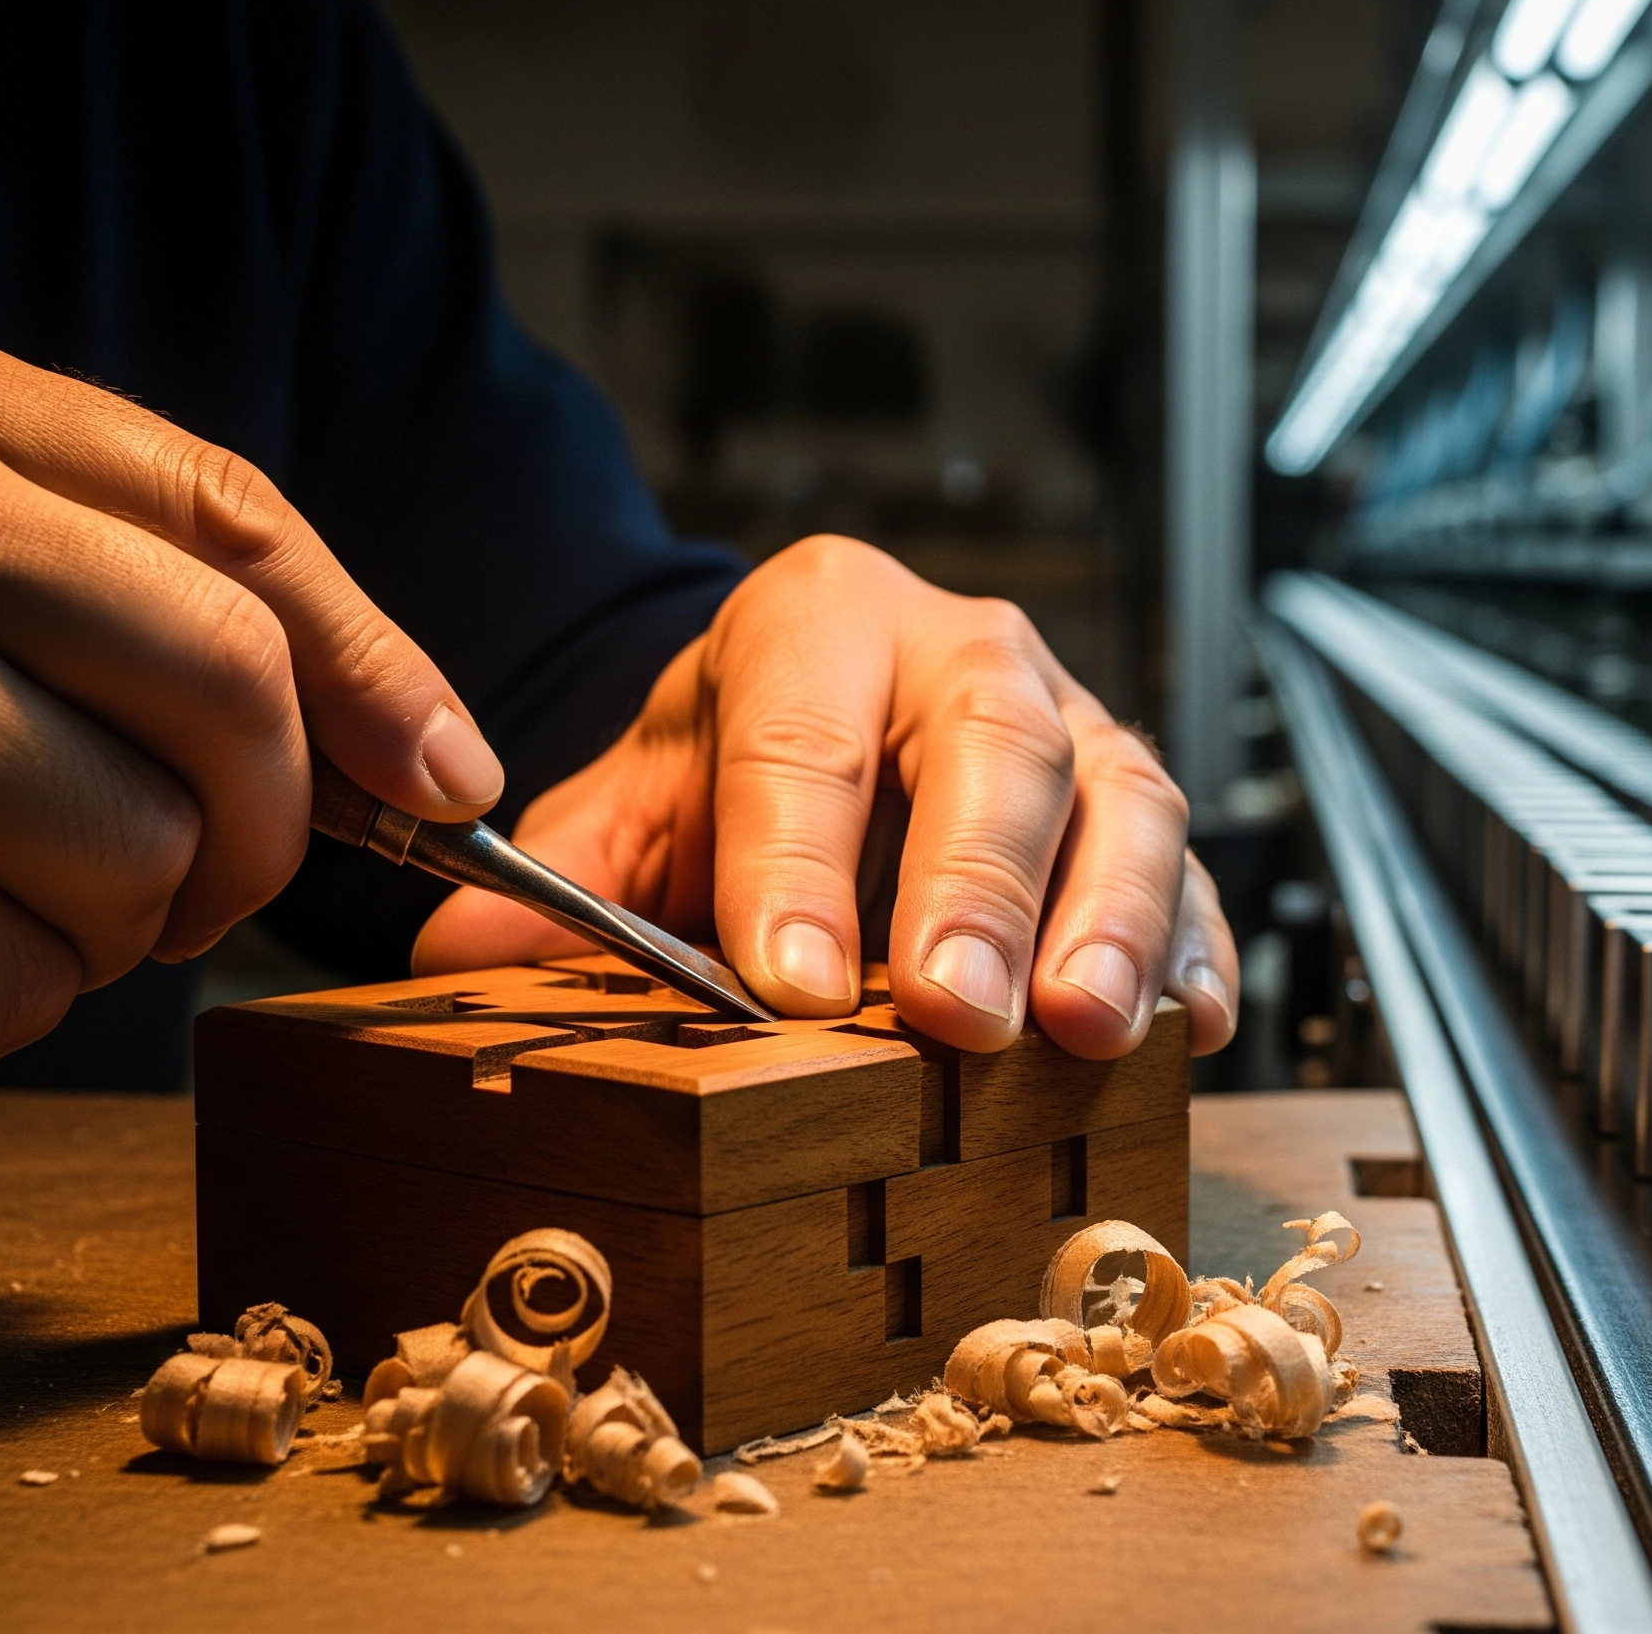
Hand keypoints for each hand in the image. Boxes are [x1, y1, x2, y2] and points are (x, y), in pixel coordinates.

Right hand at [0, 297, 503, 1066]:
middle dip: (258, 823)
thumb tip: (448, 767)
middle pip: (232, 695)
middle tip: (195, 862)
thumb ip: (184, 586)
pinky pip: (15, 985)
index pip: (234, 524)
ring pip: (139, 862)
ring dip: (106, 918)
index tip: (445, 780)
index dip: (374, 669)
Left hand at [414, 537, 1238, 1058]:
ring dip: (1108, 919)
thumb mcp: (642, 793)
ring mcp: (1072, 723)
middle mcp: (962, 651)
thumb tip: (458, 951)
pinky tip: (1182, 1031)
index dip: (797, 860)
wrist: (843, 709)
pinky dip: (1193, 951)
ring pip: (1119, 794)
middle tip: (955, 1011)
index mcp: (821, 620)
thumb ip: (562, 872)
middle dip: (976, 885)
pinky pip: (1193, 869)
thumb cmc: (750, 757)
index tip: (785, 983)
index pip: (807, 731)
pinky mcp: (1135, 805)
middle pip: (991, 744)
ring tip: (1083, 1028)